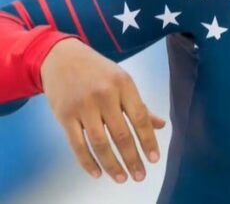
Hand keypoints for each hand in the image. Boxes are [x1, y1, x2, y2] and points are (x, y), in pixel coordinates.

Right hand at [40, 39, 165, 182]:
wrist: (61, 58)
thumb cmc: (98, 71)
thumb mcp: (122, 80)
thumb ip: (140, 105)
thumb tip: (161, 125)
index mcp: (124, 85)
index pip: (140, 118)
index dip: (148, 140)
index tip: (154, 159)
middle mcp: (104, 95)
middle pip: (121, 134)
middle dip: (132, 158)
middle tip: (139, 176)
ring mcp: (83, 106)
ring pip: (99, 143)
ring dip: (112, 164)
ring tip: (122, 178)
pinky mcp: (64, 116)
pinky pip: (77, 144)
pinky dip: (87, 162)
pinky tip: (98, 173)